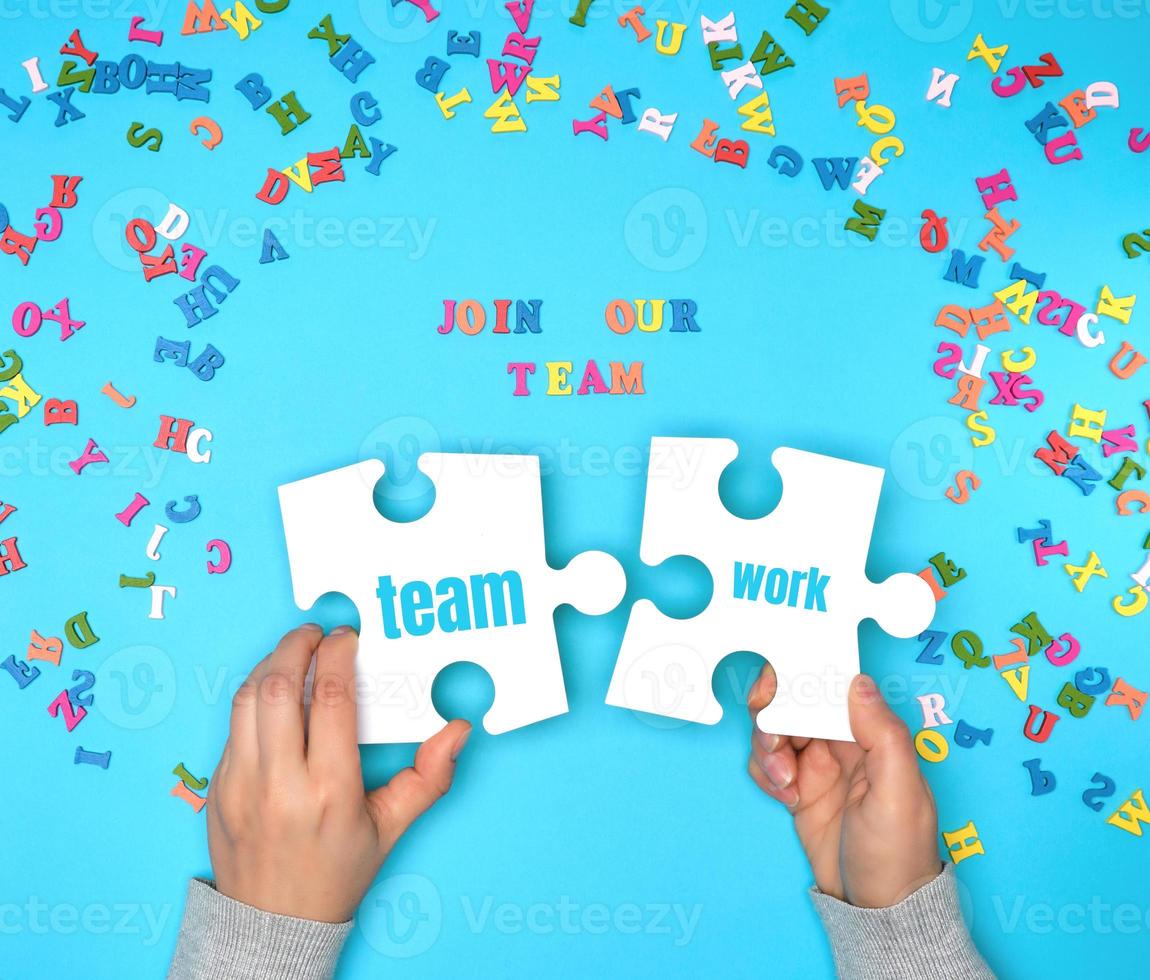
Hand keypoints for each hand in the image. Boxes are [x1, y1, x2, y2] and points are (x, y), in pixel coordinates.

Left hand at [207, 624, 471, 922]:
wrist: (273, 925)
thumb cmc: (335, 873)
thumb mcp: (391, 828)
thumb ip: (429, 776)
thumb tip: (458, 731)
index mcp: (330, 790)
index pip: (330, 697)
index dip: (338, 654)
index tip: (347, 637)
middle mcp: (280, 784)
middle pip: (278, 686)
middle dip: (297, 645)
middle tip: (315, 633)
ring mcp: (240, 785)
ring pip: (246, 699)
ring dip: (268, 664)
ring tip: (292, 654)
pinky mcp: (216, 788)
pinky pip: (231, 727)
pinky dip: (252, 698)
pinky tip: (272, 694)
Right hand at [747, 669, 941, 908]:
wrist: (877, 908)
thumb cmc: (899, 852)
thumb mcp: (900, 792)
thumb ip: (883, 734)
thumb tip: (858, 682)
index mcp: (871, 734)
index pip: (830, 687)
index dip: (799, 680)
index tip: (776, 690)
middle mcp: (842, 743)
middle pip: (793, 704)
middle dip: (775, 719)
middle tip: (775, 744)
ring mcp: (817, 766)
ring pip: (774, 732)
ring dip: (768, 753)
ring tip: (787, 785)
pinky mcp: (797, 789)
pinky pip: (767, 763)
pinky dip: (765, 775)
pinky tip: (785, 799)